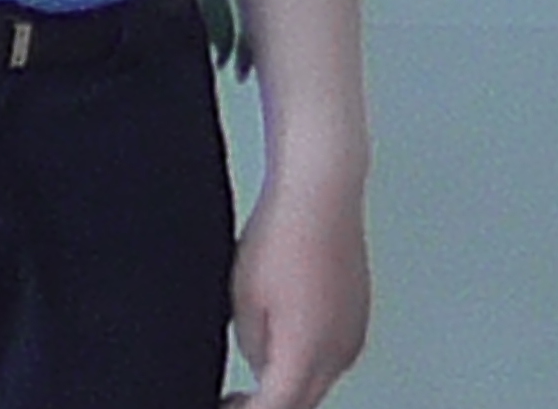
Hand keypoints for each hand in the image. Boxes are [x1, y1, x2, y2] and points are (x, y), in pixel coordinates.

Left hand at [228, 178, 368, 408]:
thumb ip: (254, 345)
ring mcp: (353, 335)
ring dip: (289, 383)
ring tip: (251, 376)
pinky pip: (331, 356)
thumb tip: (262, 368)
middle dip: (269, 404)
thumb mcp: (244, 298)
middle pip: (303, 399)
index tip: (228, 406)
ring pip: (319, 379)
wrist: (320, 198)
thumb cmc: (280, 237)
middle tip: (235, 400)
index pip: (278, 406)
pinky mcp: (358, 319)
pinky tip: (281, 344)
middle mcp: (340, 350)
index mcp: (308, 350)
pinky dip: (305, 361)